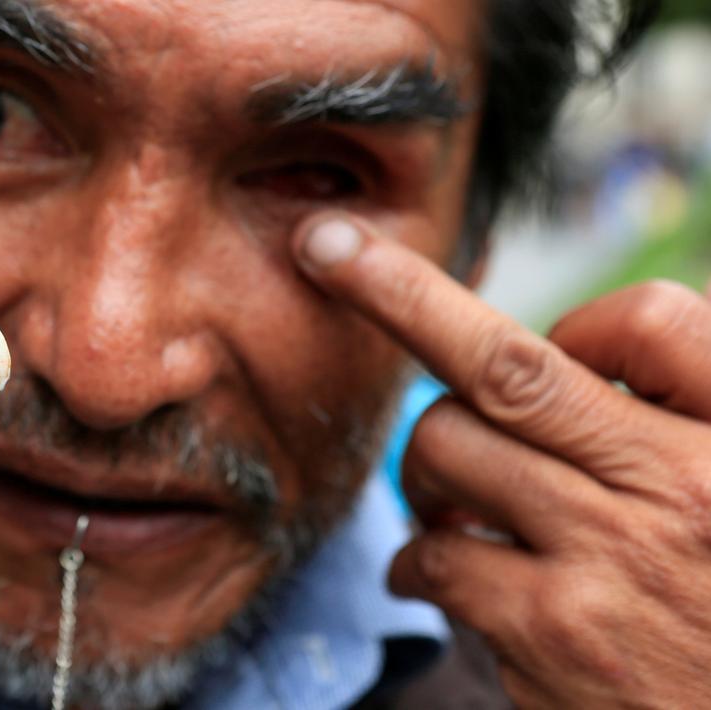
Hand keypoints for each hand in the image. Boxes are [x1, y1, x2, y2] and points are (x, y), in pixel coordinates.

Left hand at [293, 216, 710, 707]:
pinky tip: (436, 574)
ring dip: (424, 466)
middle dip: (394, 291)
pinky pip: (438, 557)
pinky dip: (418, 559)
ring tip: (447, 501)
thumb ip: (670, 418)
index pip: (653, 322)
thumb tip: (562, 356)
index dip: (581, 316)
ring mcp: (609, 561)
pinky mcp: (552, 635)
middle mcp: (679, 488)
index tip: (537, 328)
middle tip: (328, 253)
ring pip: (447, 447)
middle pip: (504, 364)